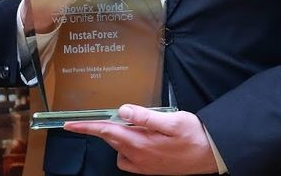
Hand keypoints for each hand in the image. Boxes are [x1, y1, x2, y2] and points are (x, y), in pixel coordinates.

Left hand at [65, 105, 218, 174]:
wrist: (211, 155)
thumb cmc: (194, 136)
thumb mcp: (172, 121)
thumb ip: (145, 117)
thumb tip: (122, 111)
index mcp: (140, 143)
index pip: (107, 132)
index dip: (87, 127)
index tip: (70, 124)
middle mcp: (138, 157)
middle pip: (111, 140)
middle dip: (102, 128)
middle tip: (97, 117)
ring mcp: (143, 165)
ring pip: (119, 149)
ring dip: (117, 136)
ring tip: (128, 124)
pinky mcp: (150, 169)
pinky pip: (129, 159)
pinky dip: (126, 148)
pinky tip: (138, 139)